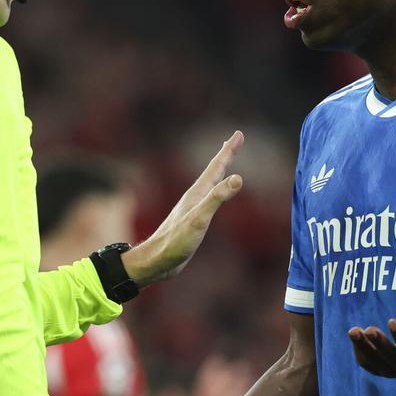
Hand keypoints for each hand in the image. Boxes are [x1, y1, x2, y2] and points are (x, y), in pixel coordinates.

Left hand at [122, 131, 243, 286]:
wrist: (156, 261)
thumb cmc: (176, 242)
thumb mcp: (199, 219)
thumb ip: (217, 198)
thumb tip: (238, 178)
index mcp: (197, 193)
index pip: (216, 167)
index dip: (228, 151)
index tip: (239, 134)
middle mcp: (195, 197)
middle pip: (213, 171)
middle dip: (225, 155)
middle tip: (235, 140)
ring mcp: (193, 208)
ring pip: (210, 184)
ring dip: (220, 171)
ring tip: (225, 164)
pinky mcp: (192, 220)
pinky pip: (209, 198)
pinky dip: (216, 191)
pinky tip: (214, 195)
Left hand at [348, 312, 395, 380]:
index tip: (392, 320)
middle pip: (390, 358)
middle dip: (378, 343)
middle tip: (368, 328)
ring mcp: (394, 372)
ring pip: (375, 363)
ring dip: (363, 347)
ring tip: (353, 331)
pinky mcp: (383, 370)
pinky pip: (368, 365)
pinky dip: (360, 353)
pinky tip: (355, 338)